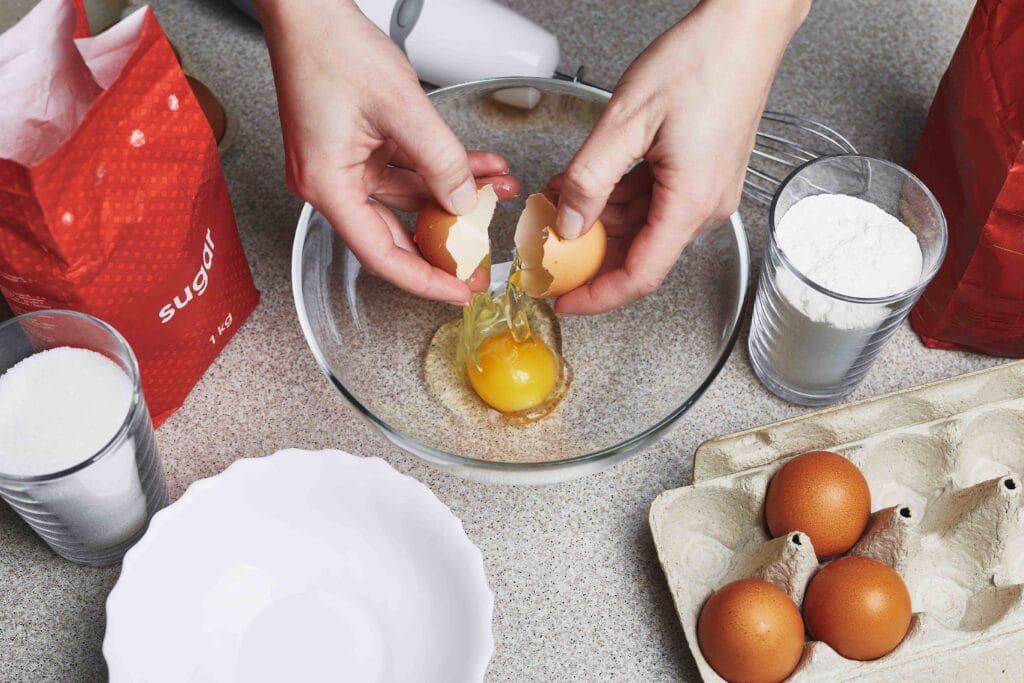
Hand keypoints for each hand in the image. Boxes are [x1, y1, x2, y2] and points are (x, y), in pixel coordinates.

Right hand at [255, 0, 518, 303]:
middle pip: (395, 233)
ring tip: (496, 189)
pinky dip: (440, 169)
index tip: (458, 292)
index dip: (424, 280)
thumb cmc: (329, 48)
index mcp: (327, 186)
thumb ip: (439, 160)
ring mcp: (343, 165)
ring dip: (453, 194)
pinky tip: (476, 166)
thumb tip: (463, 202)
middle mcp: (331, 183)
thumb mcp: (400, 107)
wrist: (308, 10)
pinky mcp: (355, 148)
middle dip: (446, 240)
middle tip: (484, 256)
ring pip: (408, 198)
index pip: (381, 255)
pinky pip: (405, 171)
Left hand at [550, 0, 810, 313]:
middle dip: (589, 250)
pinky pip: (653, 201)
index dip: (598, 296)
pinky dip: (617, 197)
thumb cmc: (702, 61)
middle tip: (548, 241)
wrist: (745, 28)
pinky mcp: (702, 173)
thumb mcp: (627, 120)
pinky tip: (589, 180)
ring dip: (599, 218)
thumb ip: (591, 178)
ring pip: (642, 225)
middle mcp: (705, 205)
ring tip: (561, 195)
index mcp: (692, 202)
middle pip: (639, 252)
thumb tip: (568, 222)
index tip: (564, 301)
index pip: (640, 275)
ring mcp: (706, 190)